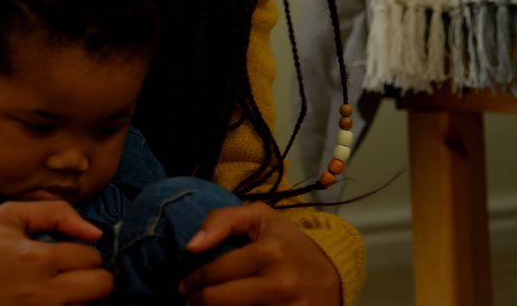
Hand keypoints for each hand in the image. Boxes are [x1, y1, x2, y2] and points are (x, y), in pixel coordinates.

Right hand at [0, 200, 113, 305]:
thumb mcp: (10, 215)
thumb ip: (56, 214)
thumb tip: (95, 231)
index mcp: (38, 259)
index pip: (91, 257)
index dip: (84, 252)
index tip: (69, 254)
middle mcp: (42, 293)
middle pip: (100, 287)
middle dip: (94, 277)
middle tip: (75, 274)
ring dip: (79, 299)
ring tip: (59, 290)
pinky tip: (50, 301)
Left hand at [178, 203, 339, 304]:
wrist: (332, 274)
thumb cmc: (286, 242)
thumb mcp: (258, 218)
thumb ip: (221, 221)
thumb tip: (191, 246)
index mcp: (271, 252)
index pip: (216, 272)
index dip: (193, 281)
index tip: (184, 286)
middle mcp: (281, 283)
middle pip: (220, 300)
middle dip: (197, 302)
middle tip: (190, 301)